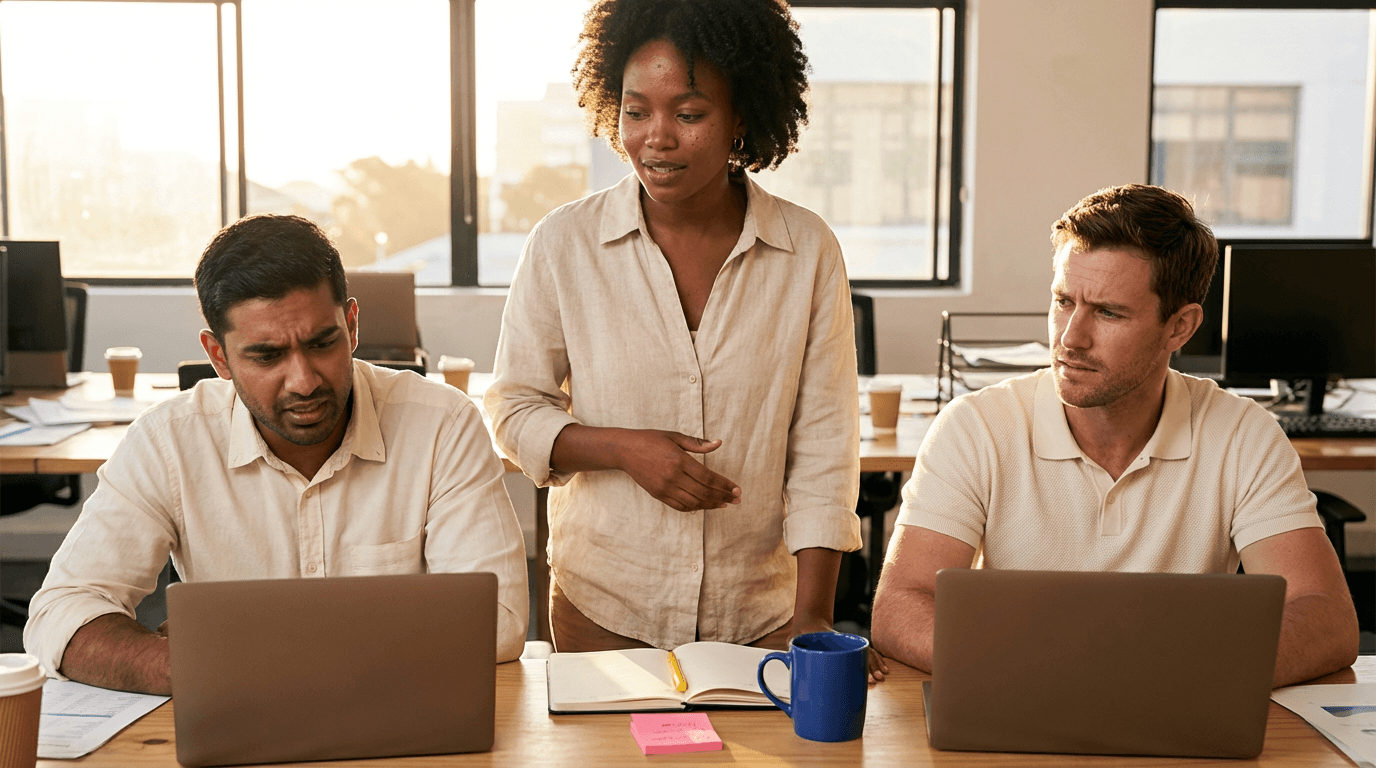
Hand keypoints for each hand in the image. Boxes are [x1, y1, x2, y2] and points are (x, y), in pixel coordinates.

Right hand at [614, 429, 740, 510]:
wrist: (625, 450)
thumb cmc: (651, 439)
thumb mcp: (674, 436)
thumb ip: (697, 443)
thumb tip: (719, 443)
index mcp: (679, 460)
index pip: (708, 477)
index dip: (725, 485)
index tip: (737, 489)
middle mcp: (672, 476)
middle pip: (704, 492)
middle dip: (723, 497)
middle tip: (737, 499)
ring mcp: (664, 487)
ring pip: (693, 502)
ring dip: (711, 505)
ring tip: (723, 503)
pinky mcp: (658, 494)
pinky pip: (680, 506)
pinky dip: (694, 508)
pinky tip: (704, 505)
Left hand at [789, 617, 888, 684]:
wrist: (809, 621)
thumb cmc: (801, 634)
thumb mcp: (795, 640)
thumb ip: (793, 648)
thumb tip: (791, 658)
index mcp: (831, 640)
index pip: (848, 650)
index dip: (859, 662)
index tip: (866, 676)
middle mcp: (842, 643)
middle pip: (861, 654)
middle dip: (870, 667)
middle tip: (875, 680)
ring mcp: (847, 646)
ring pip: (866, 654)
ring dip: (874, 665)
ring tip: (881, 678)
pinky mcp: (848, 650)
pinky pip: (865, 655)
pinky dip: (874, 661)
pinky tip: (882, 670)